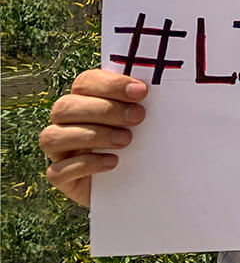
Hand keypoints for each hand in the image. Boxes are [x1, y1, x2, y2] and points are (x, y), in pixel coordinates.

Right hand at [39, 69, 147, 207]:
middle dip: (104, 110)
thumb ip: (149, 103)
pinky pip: (58, 171)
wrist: (143, 180)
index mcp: (85, 99)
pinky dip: (86, 164)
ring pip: (53, 136)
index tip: (141, 92)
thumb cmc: (145, 141)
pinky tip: (113, 162)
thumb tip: (164, 88)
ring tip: (127, 140)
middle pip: (65, 107)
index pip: (85, 82)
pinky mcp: (62, 178)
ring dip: (93, 135)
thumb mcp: (150, 121)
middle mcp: (66, 122)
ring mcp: (59, 151)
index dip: (111, 84)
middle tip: (138, 117)